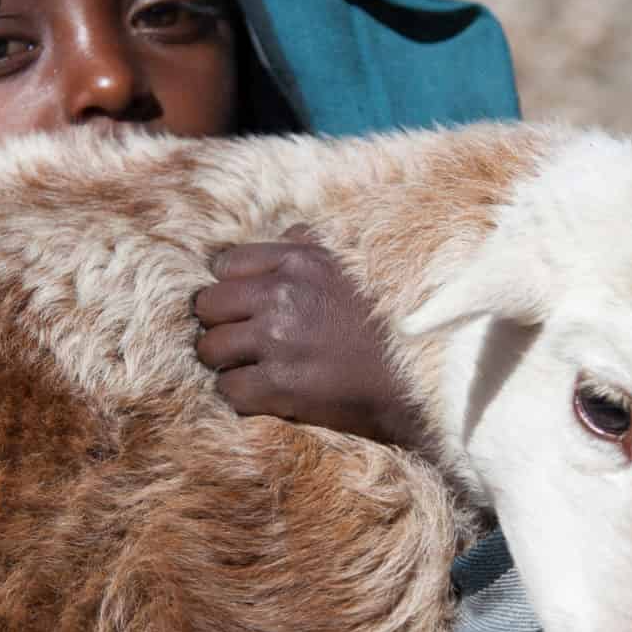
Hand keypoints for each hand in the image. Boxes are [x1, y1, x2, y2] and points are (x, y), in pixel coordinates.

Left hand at [192, 228, 429, 454]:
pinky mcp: (280, 386)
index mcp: (299, 262)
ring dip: (226, 362)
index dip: (230, 289)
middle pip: (207, 307)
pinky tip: (262, 394)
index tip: (243, 307)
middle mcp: (282, 296)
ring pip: (210, 350)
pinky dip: (240, 395)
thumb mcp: (355, 262)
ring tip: (249, 369)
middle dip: (220, 324)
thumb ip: (312, 244)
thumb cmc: (391, 320)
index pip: (225, 266)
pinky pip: (229, 390)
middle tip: (240, 340)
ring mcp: (278, 342)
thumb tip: (282, 237)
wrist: (424, 378)